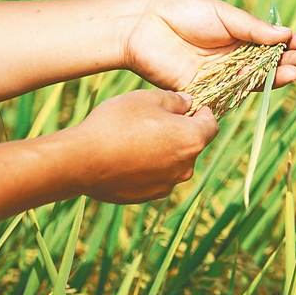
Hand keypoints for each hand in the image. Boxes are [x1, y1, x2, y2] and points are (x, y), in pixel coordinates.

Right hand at [71, 90, 218, 203]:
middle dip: (180, 131)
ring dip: (163, 150)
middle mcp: (185, 167)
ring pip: (173, 162)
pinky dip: (148, 167)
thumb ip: (175, 100)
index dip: (203, 112)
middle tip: (155, 119)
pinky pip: (155, 177)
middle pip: (192, 145)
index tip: (190, 106)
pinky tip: (126, 156)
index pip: (212, 125)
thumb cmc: (117, 124)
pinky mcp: (148, 196)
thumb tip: (187, 103)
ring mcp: (167, 185)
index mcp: (192, 140)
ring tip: (135, 138)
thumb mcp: (147, 98)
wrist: (83, 161)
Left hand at [123, 0, 295, 90]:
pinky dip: (252, 88)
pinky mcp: (208, 91)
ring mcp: (222, 76)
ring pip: (255, 80)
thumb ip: (252, 28)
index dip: (287, 44)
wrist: (145, 26)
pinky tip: (271, 81)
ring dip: (277, 77)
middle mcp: (233, 59)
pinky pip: (233, 93)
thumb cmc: (183, 13)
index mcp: (238, 37)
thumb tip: (287, 34)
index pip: (270, 45)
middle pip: (268, 65)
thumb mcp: (223, 15)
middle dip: (290, 61)